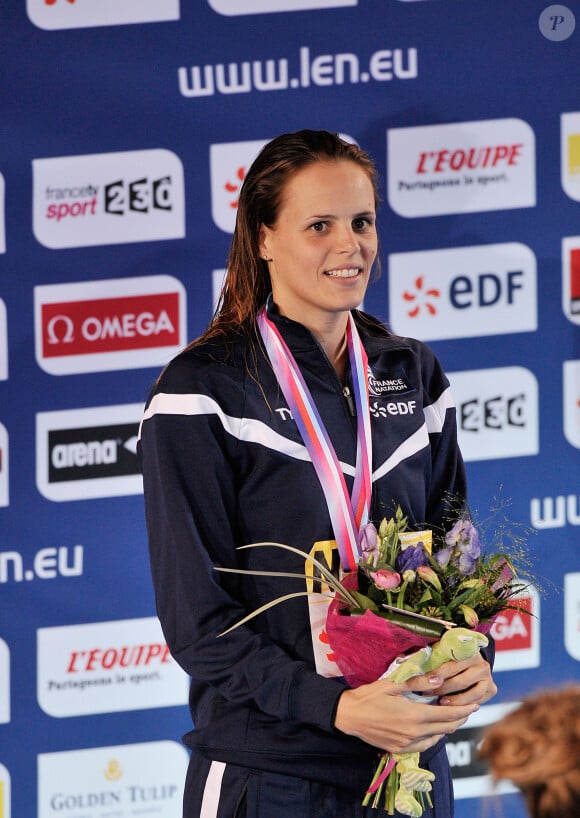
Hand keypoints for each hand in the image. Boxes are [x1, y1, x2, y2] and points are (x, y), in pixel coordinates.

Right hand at [334, 673, 479, 753]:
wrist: (348, 715)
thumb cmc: (369, 696)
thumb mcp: (392, 684)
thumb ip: (417, 682)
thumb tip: (439, 679)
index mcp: (414, 715)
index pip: (448, 715)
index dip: (464, 710)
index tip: (476, 704)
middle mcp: (414, 733)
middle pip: (446, 728)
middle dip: (460, 718)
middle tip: (469, 709)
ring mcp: (407, 743)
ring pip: (436, 738)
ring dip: (447, 728)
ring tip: (453, 717)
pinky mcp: (399, 749)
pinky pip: (424, 746)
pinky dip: (433, 737)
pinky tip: (434, 730)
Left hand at [430, 652, 496, 707]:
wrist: (470, 663)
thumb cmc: (450, 657)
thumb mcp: (443, 653)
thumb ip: (433, 659)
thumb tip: (413, 668)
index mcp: (470, 651)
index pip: (453, 664)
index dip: (438, 673)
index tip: (426, 681)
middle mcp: (482, 664)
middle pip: (461, 681)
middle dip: (443, 689)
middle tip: (427, 694)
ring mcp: (488, 677)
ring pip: (472, 694)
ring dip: (455, 700)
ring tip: (440, 702)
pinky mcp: (491, 689)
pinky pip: (478, 701)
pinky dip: (464, 706)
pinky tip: (453, 708)